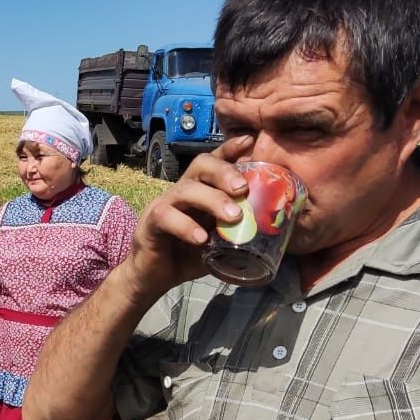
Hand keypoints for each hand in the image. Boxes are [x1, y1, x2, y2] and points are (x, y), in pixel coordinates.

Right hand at [122, 149, 251, 305]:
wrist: (152, 277)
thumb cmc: (187, 256)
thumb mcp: (218, 242)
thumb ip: (237, 233)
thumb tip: (270, 233)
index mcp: (199, 191)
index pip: (213, 162)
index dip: (229, 149)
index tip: (249, 142)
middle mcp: (181, 192)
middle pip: (200, 165)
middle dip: (224, 172)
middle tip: (243, 189)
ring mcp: (164, 205)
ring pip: (186, 189)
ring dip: (212, 200)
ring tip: (233, 217)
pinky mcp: (150, 224)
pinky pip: (166, 217)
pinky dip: (186, 226)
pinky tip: (201, 239)